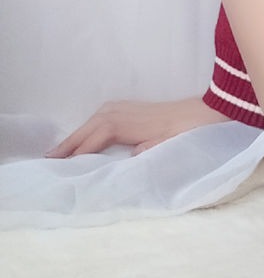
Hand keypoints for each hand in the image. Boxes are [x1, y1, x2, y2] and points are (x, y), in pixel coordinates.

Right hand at [45, 96, 227, 158]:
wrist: (202, 111)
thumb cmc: (183, 131)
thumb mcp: (163, 146)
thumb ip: (143, 153)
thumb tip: (126, 159)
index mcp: (119, 123)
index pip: (90, 142)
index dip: (74, 156)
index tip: (58, 169)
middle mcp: (114, 112)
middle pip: (84, 132)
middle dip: (66, 146)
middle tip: (46, 161)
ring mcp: (120, 107)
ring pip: (89, 124)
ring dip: (75, 137)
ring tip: (58, 153)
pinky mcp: (126, 108)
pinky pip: (98, 120)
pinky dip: (87, 130)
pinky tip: (83, 138)